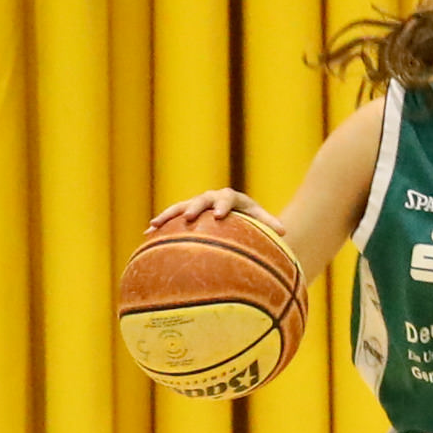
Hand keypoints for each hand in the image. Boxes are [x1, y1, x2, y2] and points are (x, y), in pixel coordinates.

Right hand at [143, 188, 275, 236]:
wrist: (237, 213)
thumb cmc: (251, 219)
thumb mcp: (261, 221)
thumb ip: (270, 224)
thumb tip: (285, 232)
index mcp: (230, 198)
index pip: (226, 198)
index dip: (222, 205)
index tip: (219, 215)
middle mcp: (211, 198)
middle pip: (200, 200)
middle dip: (194, 207)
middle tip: (189, 217)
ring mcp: (197, 204)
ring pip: (180, 207)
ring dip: (168, 215)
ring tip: (155, 225)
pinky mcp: (186, 213)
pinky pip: (172, 218)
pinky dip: (161, 224)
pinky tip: (147, 234)